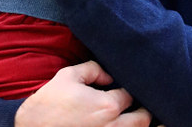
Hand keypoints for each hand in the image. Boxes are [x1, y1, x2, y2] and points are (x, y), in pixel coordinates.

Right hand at [15, 61, 151, 126]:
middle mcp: (112, 126)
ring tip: (131, 116)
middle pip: (143, 120)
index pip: (129, 95)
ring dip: (136, 124)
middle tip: (136, 105)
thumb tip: (109, 76)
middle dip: (143, 110)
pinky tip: (120, 125)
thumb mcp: (67, 76)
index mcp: (107, 106)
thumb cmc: (48, 105)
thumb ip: (92, 69)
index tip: (121, 88)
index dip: (127, 90)